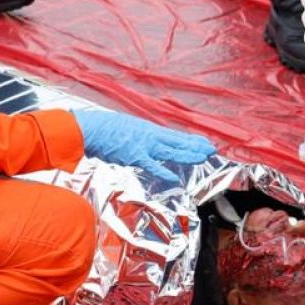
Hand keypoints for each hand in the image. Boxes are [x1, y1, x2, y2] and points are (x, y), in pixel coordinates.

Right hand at [73, 109, 215, 184]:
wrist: (92, 128)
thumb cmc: (106, 129)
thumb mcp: (127, 130)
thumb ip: (138, 139)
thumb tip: (142, 147)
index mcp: (149, 130)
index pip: (175, 136)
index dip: (191, 141)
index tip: (204, 143)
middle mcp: (150, 136)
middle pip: (178, 142)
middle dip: (195, 146)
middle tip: (212, 149)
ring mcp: (143, 145)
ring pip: (171, 150)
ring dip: (187, 154)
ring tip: (203, 157)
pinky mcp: (134, 155)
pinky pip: (151, 165)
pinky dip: (162, 170)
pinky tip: (173, 176)